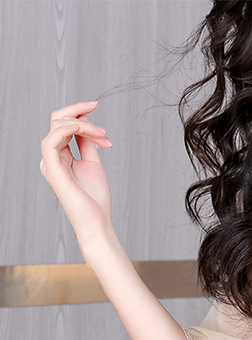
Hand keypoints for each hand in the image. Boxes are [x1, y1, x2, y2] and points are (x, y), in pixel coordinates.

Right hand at [39, 100, 114, 242]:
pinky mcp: (52, 169)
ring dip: (82, 124)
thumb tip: (86, 122)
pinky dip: (65, 129)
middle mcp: (53, 156)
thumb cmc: (95, 198)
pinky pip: (50, 141)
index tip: (96, 106)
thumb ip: (88, 143)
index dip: (80, 112)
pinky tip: (81, 128)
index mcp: (61, 154)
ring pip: (57, 126)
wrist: (97, 222)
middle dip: (80, 114)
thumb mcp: (94, 163)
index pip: (64, 123)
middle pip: (58, 120)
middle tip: (103, 127)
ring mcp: (51, 162)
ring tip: (102, 135)